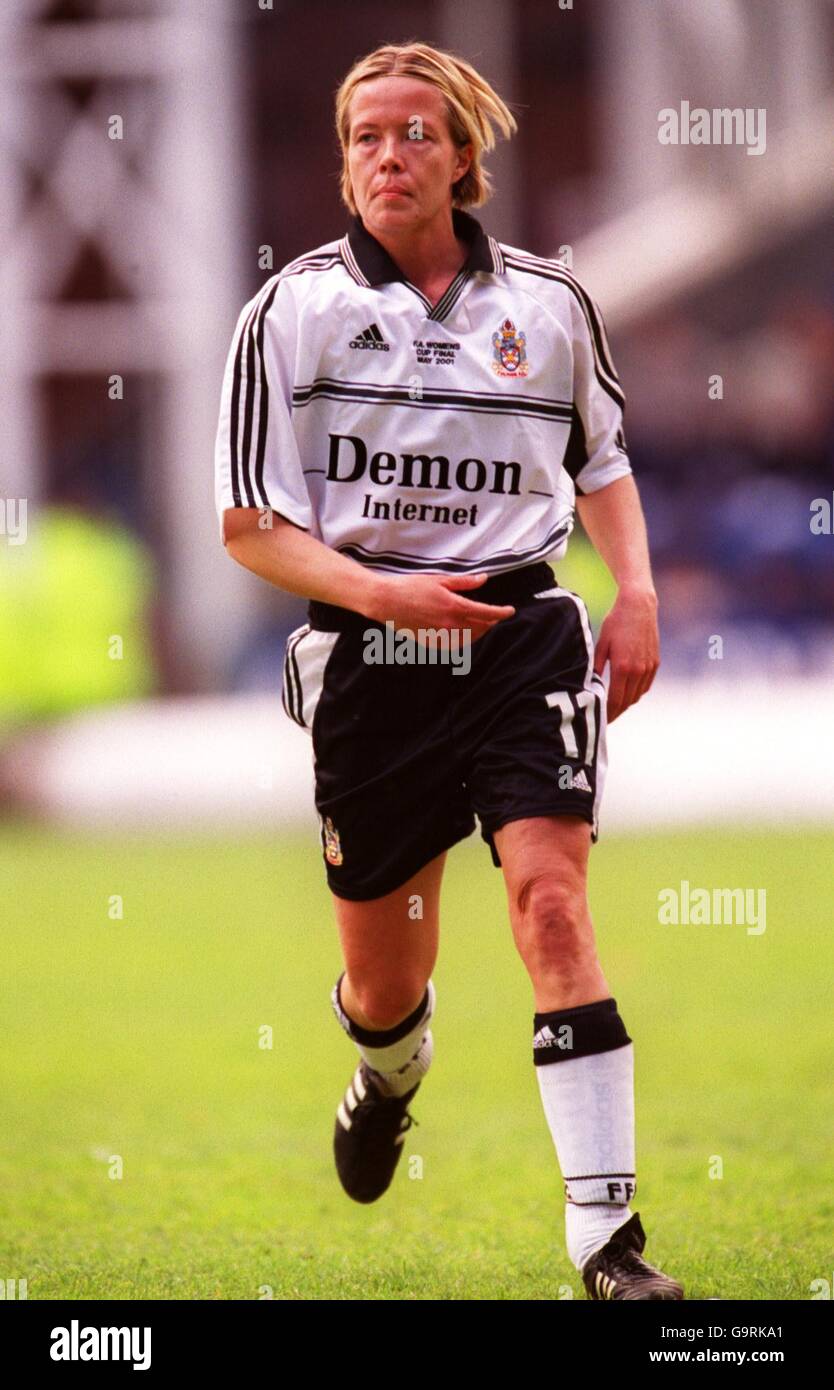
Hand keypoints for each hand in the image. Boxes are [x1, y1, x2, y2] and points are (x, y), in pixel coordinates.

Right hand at [361, 572, 514, 644]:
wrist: (387, 601)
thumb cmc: (411, 587)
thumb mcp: (440, 580)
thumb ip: (464, 582)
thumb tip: (483, 579)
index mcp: (455, 606)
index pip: (487, 613)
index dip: (502, 612)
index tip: (510, 611)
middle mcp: (450, 624)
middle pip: (480, 627)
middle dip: (490, 622)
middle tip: (494, 616)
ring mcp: (440, 635)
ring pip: (468, 639)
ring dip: (478, 632)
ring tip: (482, 625)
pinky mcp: (430, 642)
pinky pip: (453, 646)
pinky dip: (462, 641)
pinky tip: (463, 635)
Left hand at [594, 584, 658, 721]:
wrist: (639, 606)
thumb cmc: (616, 622)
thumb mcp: (600, 644)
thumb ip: (596, 668)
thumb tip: (589, 687)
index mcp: (623, 667)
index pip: (615, 700)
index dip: (608, 714)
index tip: (601, 721)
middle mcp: (638, 670)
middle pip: (627, 701)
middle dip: (615, 712)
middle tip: (605, 719)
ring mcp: (649, 667)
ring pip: (637, 695)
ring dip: (626, 704)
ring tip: (614, 708)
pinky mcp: (655, 663)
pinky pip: (645, 686)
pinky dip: (636, 693)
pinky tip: (627, 693)